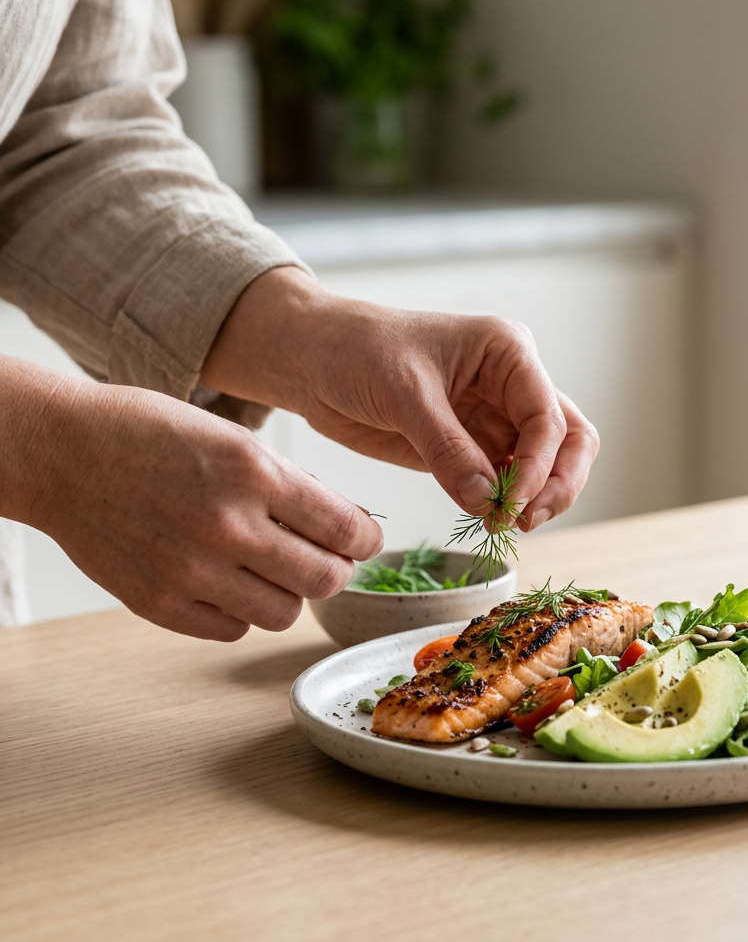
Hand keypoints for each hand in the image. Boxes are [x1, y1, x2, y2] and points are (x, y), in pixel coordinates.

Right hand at [0, 357, 381, 639]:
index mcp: (254, 474)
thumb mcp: (234, 438)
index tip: (365, 540)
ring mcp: (191, 571)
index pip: (346, 528)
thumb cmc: (151, 434)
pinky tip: (229, 582)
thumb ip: (291, 486)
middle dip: (336, 571)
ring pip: (283, 614)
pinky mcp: (159, 604)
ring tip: (274, 570)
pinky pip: (232, 629)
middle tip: (328, 560)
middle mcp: (228, 526)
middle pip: (325, 580)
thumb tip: (345, 525)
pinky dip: (242, 611)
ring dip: (290, 594)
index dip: (366, 539)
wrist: (64, 453)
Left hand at [201, 268, 599, 527]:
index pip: (548, 416)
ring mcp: (495, 417)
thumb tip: (487, 501)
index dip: (538, 464)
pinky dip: (504, 503)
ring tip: (502, 524)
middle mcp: (513, 383)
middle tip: (524, 520)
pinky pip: (506, 479)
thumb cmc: (358, 351)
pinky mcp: (472, 446)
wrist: (316, 360)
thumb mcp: (403, 393)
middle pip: (569, 441)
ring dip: (535, 498)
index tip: (511, 502)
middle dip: (557, 483)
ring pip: (546, 464)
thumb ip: (446, 448)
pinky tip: (485, 517)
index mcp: (508, 351)